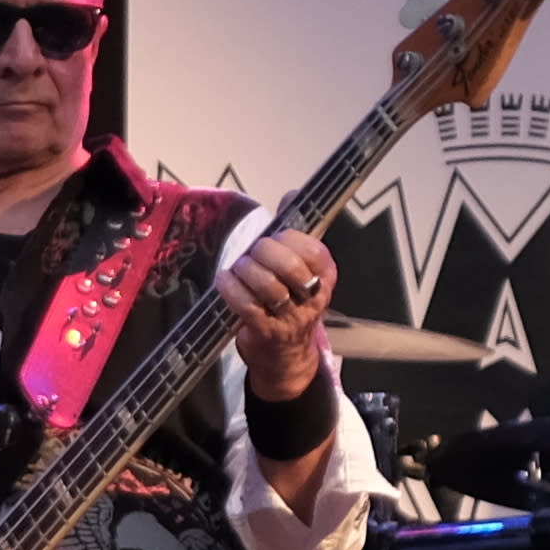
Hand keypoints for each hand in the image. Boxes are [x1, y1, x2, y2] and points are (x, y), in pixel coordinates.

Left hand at [226, 226, 346, 401]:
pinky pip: (246, 304)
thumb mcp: (300, 268)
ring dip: (245, 270)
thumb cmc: (289, 302)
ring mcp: (290, 317)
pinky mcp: (266, 331)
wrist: (286, 355)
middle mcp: (312, 297)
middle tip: (253, 254)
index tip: (277, 240)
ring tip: (238, 269)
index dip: (288, 239)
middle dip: (263, 252)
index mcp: (325, 275)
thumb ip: (295, 231)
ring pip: (267, 285)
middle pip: (289, 265)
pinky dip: (230, 288)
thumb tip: (293, 194)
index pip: (312, 248)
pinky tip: (224, 281)